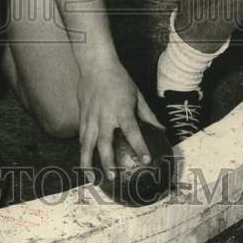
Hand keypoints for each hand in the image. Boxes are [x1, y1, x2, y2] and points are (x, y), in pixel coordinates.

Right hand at [77, 57, 163, 179]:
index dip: (139, 146)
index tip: (146, 160)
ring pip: (87, 143)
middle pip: (104, 143)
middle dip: (107, 162)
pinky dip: (83, 150)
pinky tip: (84, 161)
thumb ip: (147, 114)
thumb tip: (161, 130)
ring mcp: (90, 116)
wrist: (95, 64)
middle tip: (113, 177)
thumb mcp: (137, 94)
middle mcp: (104, 115)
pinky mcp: (81, 115)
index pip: (132, 131)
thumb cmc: (119, 79)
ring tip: (91, 178)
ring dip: (88, 162)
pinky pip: (82, 136)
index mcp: (121, 109)